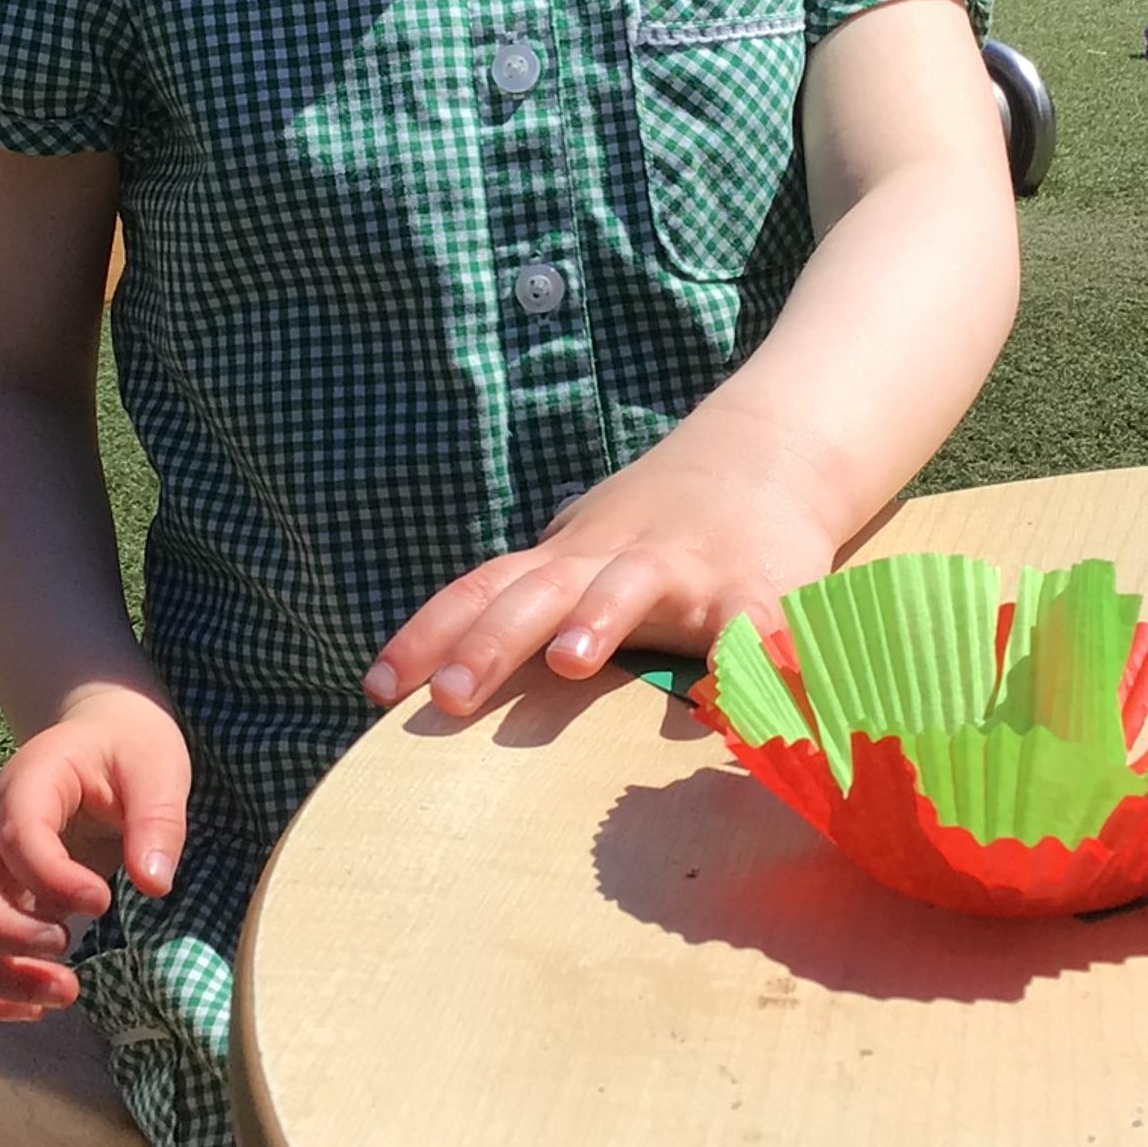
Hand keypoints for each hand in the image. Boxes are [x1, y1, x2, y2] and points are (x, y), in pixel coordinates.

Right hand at [0, 683, 190, 1021]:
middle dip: (5, 935)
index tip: (102, 902)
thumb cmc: (129, 749)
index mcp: (30, 781)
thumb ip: (158, 820)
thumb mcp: (159, 768)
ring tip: (63, 994)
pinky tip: (37, 1007)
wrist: (103, 734)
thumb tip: (153, 884)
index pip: (17, 835)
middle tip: (67, 952)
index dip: (51, 878)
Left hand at [364, 440, 842, 720]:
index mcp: (564, 561)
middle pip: (536, 595)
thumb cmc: (658, 524)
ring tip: (570, 660)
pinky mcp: (759, 584)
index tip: (378, 689)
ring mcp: (685, 567)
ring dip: (598, 618)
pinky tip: (736, 691)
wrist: (769, 447)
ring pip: (630, 588)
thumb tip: (443, 667)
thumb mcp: (582, 553)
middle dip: (490, 643)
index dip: (427, 636)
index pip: (480, 591)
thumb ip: (529, 600)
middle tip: (449, 698)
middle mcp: (611, 560)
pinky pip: (751, 622)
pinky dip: (747, 655)